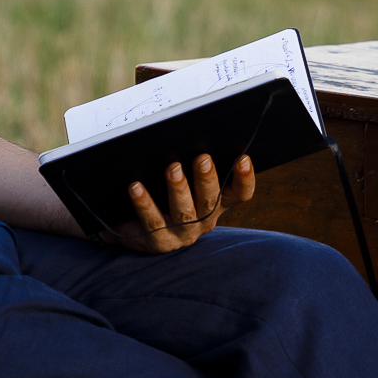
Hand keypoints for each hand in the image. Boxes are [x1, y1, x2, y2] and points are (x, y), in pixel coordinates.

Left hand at [115, 153, 254, 252]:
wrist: (133, 224)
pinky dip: (144, 203)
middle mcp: (203, 220)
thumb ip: (192, 165)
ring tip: (173, 168)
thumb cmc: (161, 192)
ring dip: (179, 189)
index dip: (244, 179)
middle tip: (202, 158)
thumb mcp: (183, 180)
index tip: (242, 158)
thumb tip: (190, 135)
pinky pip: (152, 222)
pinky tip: (136, 187)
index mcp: (216, 203)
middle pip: (210, 201)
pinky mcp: (160, 242)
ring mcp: (183, 233)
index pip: (239, 194)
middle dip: (207, 179)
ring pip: (184, 213)